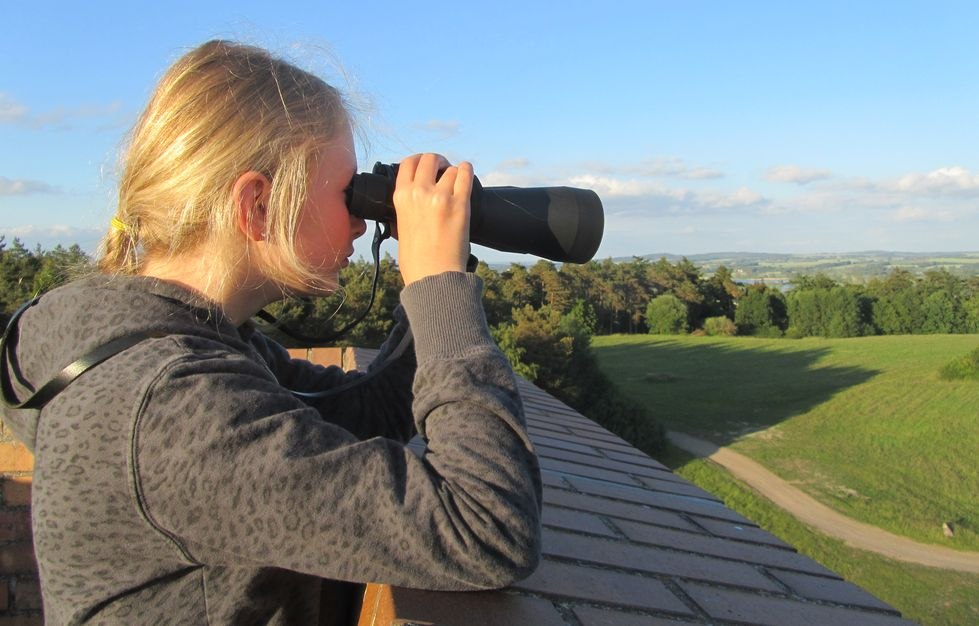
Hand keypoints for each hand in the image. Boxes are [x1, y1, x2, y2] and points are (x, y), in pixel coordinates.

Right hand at [392, 153, 472, 284]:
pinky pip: (465, 175)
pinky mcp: (460, 204)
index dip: (418, 161)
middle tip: (442, 169)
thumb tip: (412, 200)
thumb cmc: (416, 259)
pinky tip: (466, 171)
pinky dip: (466, 170)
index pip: (407, 163)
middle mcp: (419, 192)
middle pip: (429, 159)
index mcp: (401, 197)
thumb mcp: (400, 227)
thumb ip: (406, 208)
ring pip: (450, 169)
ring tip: (456, 181)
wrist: (434, 275)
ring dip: (453, 173)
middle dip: (437, 162)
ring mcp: (440, 196)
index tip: (425, 166)